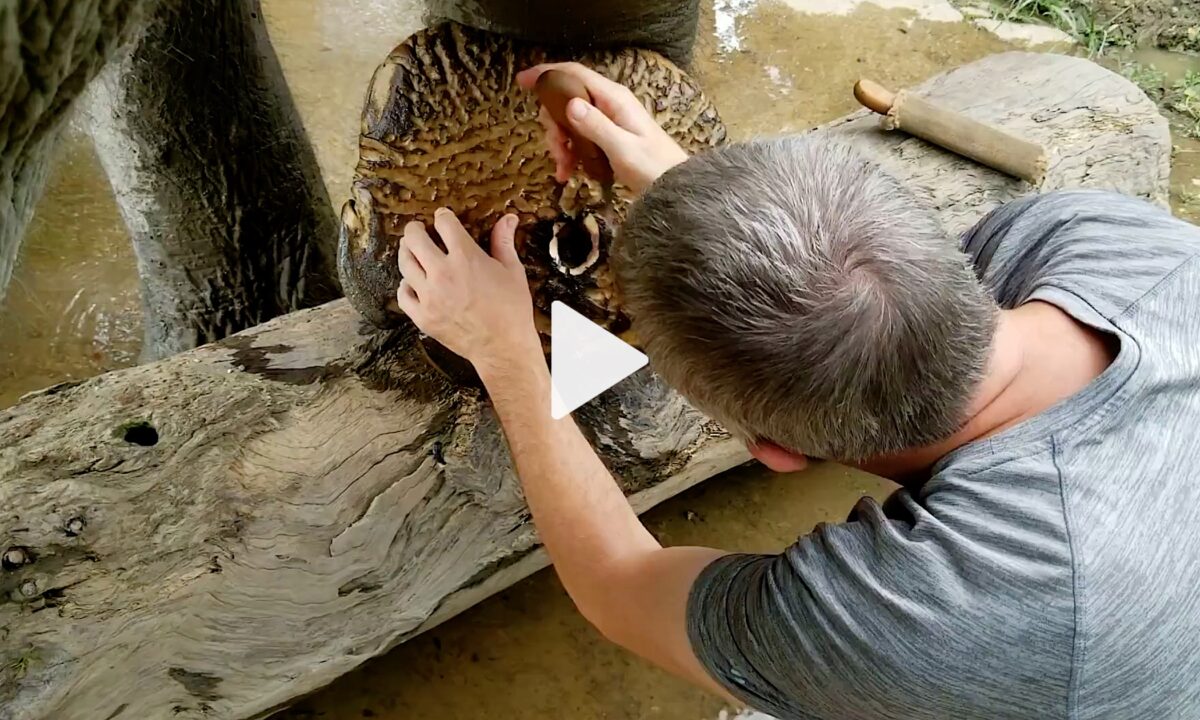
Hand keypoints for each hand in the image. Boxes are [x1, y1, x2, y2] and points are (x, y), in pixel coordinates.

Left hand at [396, 209, 540, 374]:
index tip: (443, 218)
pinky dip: (405, 285)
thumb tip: (509, 218)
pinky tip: (412, 282)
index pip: (444, 223)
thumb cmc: (512, 310)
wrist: (504, 348)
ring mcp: (429, 296)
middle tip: (418, 229)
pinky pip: (403, 294)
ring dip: (407, 252)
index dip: (443, 217)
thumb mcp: (512, 270)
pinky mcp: (423, 316)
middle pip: (414, 238)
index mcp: (466, 257)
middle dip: (415, 229)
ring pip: (404, 263)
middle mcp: (443, 273)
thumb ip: (503, 241)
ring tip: (412, 251)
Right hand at [517, 62, 688, 194]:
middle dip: (554, 124)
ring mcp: (608, 121)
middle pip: (567, 100)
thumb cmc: (653, 167)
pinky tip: (568, 173)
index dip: (546, 74)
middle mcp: (609, 104)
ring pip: (570, 122)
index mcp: (614, 99)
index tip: (522, 81)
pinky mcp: (607, 138)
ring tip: (564, 169)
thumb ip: (596, 126)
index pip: (574, 74)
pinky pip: (580, 138)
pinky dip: (570, 154)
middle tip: (556, 150)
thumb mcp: (622, 149)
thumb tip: (570, 104)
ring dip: (561, 143)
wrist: (674, 187)